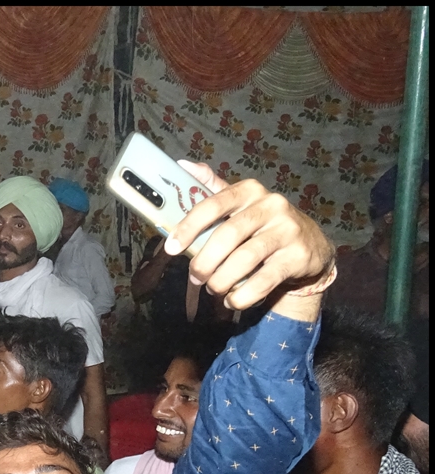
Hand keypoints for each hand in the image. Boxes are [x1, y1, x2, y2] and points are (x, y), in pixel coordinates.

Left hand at [168, 160, 333, 309]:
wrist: (310, 246)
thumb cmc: (262, 225)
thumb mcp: (240, 204)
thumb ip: (212, 188)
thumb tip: (182, 165)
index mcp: (249, 190)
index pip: (213, 204)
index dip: (190, 226)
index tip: (171, 248)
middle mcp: (271, 205)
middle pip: (228, 235)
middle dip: (204, 261)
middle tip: (195, 277)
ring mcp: (287, 230)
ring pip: (244, 259)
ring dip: (222, 280)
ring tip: (213, 289)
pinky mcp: (298, 256)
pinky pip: (264, 280)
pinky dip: (243, 294)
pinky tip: (232, 300)